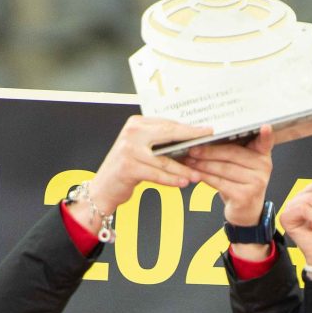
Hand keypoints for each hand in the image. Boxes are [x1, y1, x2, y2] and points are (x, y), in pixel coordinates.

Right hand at [71, 115, 211, 235]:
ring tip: (197, 174)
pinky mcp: (128, 167)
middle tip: (209, 142)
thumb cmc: (125, 170)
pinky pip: (156, 174)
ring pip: (164, 159)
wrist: (103, 189)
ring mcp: (129, 149)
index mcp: (136, 124)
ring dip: (183, 168)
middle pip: (168, 135)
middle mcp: (132, 132)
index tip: (206, 131)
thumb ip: (158, 143)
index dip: (188, 128)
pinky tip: (183, 183)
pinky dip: (171, 180)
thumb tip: (189, 143)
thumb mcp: (140, 150)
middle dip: (191, 139)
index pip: (167, 124)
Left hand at [184, 126, 274, 237]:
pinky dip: (206, 177)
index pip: (265, 142)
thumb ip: (236, 150)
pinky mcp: (245, 196)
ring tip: (189, 161)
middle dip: (209, 151)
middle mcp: (264, 168)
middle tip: (192, 149)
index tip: (264, 126)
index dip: (265, 134)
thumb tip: (210, 136)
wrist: (245, 212)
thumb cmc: (240, 184)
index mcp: (263, 155)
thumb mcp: (243, 166)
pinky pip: (220, 182)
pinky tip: (196, 174)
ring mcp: (256, 182)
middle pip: (233, 154)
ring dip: (204, 164)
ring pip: (224, 168)